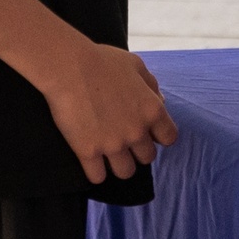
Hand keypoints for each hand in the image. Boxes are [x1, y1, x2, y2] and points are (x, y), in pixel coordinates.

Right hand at [34, 40, 178, 182]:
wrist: (69, 67)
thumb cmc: (102, 61)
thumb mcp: (136, 65)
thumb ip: (151, 85)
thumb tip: (160, 102)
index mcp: (151, 110)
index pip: (169, 138)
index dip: (158, 136)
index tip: (148, 132)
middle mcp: (136, 132)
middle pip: (147, 158)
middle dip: (137, 151)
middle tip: (124, 141)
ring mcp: (113, 144)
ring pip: (126, 172)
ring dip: (119, 165)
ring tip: (108, 155)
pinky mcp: (88, 152)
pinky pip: (98, 177)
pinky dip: (95, 172)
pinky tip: (91, 162)